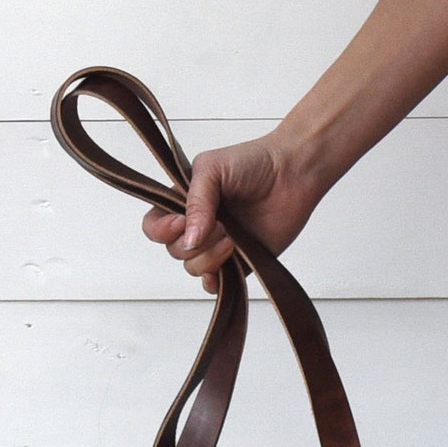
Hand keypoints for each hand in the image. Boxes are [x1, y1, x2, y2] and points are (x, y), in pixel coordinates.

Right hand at [141, 133, 321, 293]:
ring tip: (232, 239)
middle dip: (194, 244)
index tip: (181, 222)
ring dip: (209, 258)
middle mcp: (198, 225)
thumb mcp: (212, 170)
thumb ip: (195, 202)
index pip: (154, 226)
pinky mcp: (242, 260)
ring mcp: (219, 244)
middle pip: (175, 251)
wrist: (293, 173)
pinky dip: (216, 281)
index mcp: (183, 202)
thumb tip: (189, 239)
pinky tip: (224, 268)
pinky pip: (218, 283)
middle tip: (221, 226)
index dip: (162, 230)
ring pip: (194, 268)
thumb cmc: (254, 162)